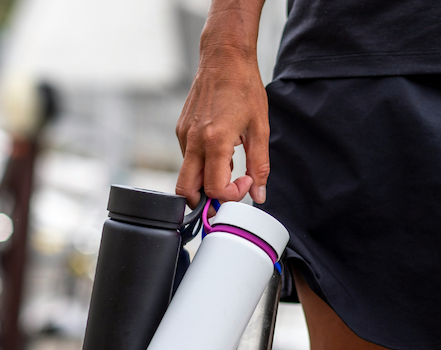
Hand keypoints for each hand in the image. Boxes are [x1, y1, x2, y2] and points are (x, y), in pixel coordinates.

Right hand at [174, 11, 269, 207]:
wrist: (224, 58)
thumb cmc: (244, 88)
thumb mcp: (260, 128)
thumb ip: (259, 165)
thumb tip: (259, 194)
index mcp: (215, 141)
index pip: (214, 188)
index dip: (231, 194)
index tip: (245, 183)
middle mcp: (193, 141)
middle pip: (185, 190)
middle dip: (203, 201)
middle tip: (224, 194)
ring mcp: (183, 135)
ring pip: (186, 174)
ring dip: (205, 179)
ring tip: (228, 163)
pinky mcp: (180, 129)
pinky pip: (186, 157)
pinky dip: (201, 162)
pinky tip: (219, 148)